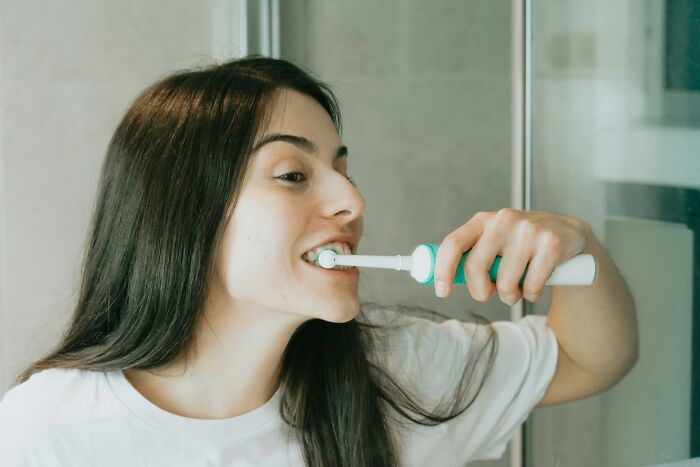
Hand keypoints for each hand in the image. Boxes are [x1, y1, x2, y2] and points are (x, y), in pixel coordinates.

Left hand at [433, 208, 589, 303]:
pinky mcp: (550, 244)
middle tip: (489, 294)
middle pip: (475, 268)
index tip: (442, 292)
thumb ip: (471, 255)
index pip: (453, 244)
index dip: (442, 270)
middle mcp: (503, 220)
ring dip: (509, 297)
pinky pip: (531, 287)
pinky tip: (536, 284)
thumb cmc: (520, 244)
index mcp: (482, 220)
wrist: (567, 232)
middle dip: (480, 291)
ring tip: (518, 286)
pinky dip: (531, 295)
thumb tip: (441, 281)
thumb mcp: (493, 240)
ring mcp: (528, 231)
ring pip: (505, 283)